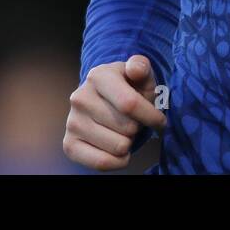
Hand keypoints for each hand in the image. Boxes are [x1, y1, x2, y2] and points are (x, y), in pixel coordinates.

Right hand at [63, 55, 165, 170]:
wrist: (106, 102)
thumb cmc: (130, 88)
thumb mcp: (140, 74)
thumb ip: (141, 66)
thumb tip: (135, 69)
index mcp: (98, 76)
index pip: (130, 104)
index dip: (151, 117)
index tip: (160, 121)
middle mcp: (80, 98)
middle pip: (127, 127)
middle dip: (138, 128)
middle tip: (134, 121)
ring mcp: (72, 122)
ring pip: (118, 147)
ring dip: (128, 143)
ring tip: (123, 131)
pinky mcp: (69, 144)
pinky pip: (102, 163)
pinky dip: (118, 161)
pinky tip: (119, 150)